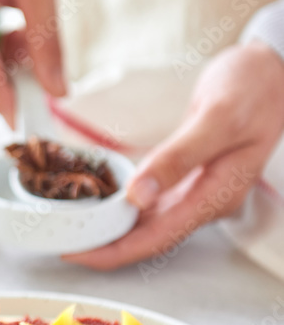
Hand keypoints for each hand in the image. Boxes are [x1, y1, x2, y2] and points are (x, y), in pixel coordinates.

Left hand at [65, 41, 283, 268]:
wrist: (276, 70)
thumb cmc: (254, 88)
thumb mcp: (216, 117)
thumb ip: (178, 157)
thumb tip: (138, 196)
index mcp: (216, 194)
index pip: (157, 238)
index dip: (114, 252)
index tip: (77, 254)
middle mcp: (206, 200)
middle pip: (149, 238)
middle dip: (106, 246)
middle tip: (62, 245)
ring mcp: (199, 189)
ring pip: (150, 223)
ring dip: (113, 230)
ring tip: (73, 229)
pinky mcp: (190, 175)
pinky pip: (153, 201)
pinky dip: (125, 206)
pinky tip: (102, 204)